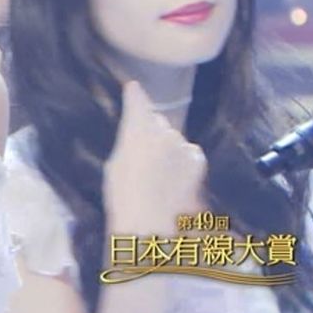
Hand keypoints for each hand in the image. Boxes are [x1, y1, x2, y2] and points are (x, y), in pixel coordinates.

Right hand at [104, 81, 207, 235]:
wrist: (152, 225)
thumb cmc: (122, 197)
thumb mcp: (115, 166)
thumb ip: (127, 144)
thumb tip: (135, 138)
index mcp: (136, 129)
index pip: (136, 102)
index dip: (134, 94)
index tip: (133, 87)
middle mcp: (161, 131)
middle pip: (157, 122)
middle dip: (152, 130)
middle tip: (144, 153)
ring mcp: (182, 145)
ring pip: (174, 138)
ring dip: (168, 147)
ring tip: (159, 172)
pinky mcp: (197, 161)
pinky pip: (189, 152)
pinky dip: (183, 159)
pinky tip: (175, 178)